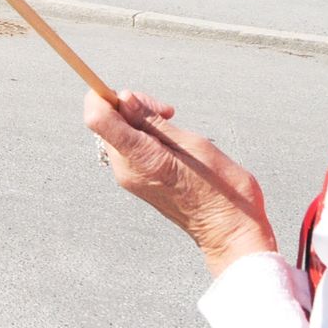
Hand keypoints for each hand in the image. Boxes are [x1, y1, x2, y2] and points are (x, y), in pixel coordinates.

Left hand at [83, 89, 277, 276]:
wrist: (229, 232)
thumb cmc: (222, 189)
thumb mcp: (193, 145)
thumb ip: (153, 122)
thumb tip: (123, 99)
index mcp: (140, 159)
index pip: (97, 118)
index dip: (104, 96)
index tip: (135, 96)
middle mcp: (126, 170)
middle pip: (107, 121)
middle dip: (131, 106)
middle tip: (169, 112)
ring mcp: (130, 178)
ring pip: (118, 133)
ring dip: (141, 121)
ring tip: (175, 129)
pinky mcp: (137, 182)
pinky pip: (130, 147)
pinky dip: (145, 136)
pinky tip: (171, 143)